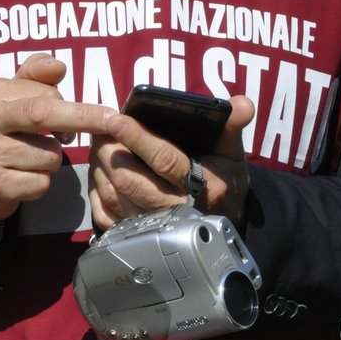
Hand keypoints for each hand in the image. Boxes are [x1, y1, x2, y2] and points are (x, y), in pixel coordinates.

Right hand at [0, 54, 117, 222]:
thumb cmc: (5, 128)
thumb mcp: (15, 96)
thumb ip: (36, 75)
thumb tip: (58, 67)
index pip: (45, 94)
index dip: (72, 107)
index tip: (92, 114)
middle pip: (43, 115)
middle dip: (84, 118)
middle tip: (111, 121)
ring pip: (49, 156)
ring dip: (53, 160)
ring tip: (32, 158)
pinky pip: (40, 183)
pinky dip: (41, 183)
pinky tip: (23, 177)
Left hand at [88, 95, 253, 229]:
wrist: (222, 223)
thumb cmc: (223, 181)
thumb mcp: (232, 154)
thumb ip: (233, 126)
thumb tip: (243, 103)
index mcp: (203, 187)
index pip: (164, 160)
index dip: (138, 138)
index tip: (116, 119)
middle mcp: (177, 210)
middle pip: (130, 179)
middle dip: (109, 151)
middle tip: (100, 128)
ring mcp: (154, 227)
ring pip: (114, 196)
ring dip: (100, 167)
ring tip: (97, 143)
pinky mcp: (137, 236)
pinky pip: (106, 214)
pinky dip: (97, 190)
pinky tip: (98, 171)